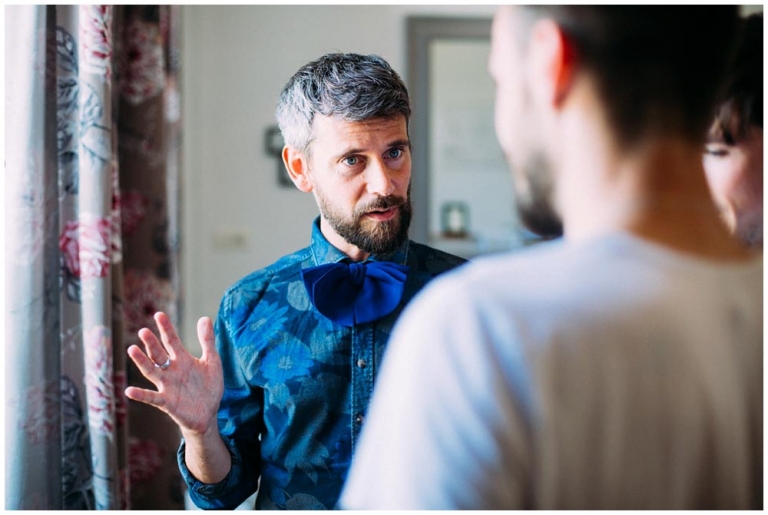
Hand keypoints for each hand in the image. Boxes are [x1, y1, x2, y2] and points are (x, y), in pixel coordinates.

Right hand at [126, 312, 223, 436]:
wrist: (208, 413)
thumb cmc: (208, 387)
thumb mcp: (212, 361)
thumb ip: (207, 341)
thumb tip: (204, 317)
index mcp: (182, 360)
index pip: (172, 341)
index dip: (166, 329)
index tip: (159, 315)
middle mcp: (171, 370)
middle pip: (158, 354)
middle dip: (151, 343)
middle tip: (143, 331)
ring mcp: (167, 386)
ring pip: (151, 372)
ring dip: (142, 362)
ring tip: (132, 349)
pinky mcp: (166, 402)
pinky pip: (151, 397)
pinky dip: (141, 395)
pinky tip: (129, 390)